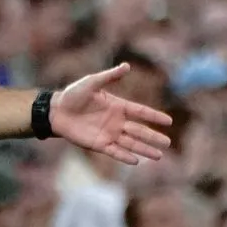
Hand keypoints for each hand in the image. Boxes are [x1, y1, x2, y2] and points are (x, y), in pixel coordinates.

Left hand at [50, 63, 172, 164]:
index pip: (140, 112)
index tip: (169, 121)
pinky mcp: (98, 144)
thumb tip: (127, 66)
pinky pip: (114, 151)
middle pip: (139, 131)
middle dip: (153, 137)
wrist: (56, 111)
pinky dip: (125, 156)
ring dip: (144, 149)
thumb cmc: (73, 95)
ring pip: (131, 143)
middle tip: (168, 143)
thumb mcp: (91, 82)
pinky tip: (136, 161)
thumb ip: (109, 76)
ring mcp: (108, 134)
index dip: (154, 116)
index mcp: (118, 106)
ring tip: (159, 156)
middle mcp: (116, 122)